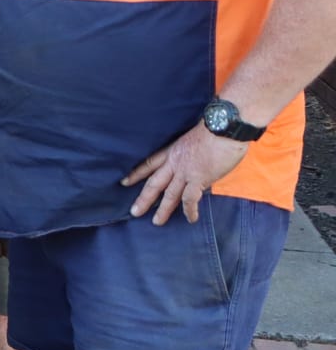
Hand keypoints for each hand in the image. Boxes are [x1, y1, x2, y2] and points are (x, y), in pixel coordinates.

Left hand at [122, 124, 249, 224]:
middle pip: (154, 183)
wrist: (224, 128)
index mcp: (172, 151)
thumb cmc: (213, 129)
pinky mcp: (199, 179)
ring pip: (169, 194)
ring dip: (163, 210)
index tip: (124, 182)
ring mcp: (185, 172)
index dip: (136, 173)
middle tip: (134, 212)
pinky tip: (190, 219)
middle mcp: (174, 163)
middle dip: (143, 198)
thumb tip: (194, 162)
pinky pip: (190, 199)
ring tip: (156, 222)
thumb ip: (188, 152)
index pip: (149, 163)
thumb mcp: (192, 138)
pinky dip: (190, 210)